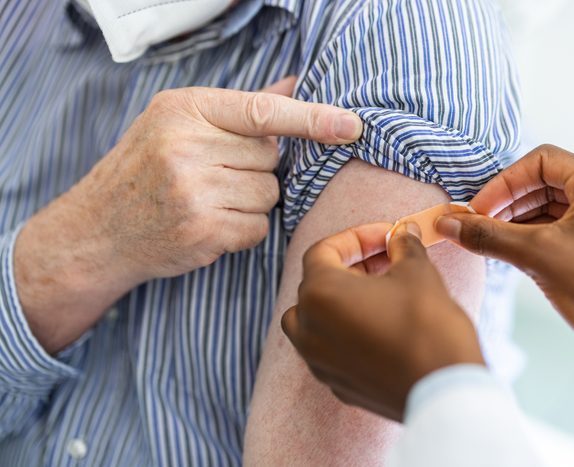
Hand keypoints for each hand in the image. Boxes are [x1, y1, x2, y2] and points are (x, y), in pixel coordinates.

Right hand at [14, 77, 363, 351]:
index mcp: (183, 110)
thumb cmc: (143, 170)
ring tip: (209, 200)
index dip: (313, 118)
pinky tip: (210, 224)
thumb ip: (239, 108)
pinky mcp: (203, 232)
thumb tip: (293, 85)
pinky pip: (258, 228)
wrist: (98, 230)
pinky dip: (243, 230)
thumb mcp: (177, 123)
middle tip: (215, 176)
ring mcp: (194, 192)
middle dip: (256, 169)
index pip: (264, 112)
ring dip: (251, 201)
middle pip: (271, 158)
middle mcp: (186, 147)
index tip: (351, 125)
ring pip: (269, 195)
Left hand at [281, 223, 483, 421]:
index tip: (386, 236)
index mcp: (319, 294)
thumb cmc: (427, 327)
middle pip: (316, 284)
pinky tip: (380, 326)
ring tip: (379, 293)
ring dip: (341, 300)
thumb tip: (403, 234)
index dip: (357, 237)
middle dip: (351, 266)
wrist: (443, 390)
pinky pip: (330, 348)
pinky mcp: (336, 384)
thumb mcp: (417, 272)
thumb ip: (403, 247)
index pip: (323, 251)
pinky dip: (346, 331)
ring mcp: (318, 361)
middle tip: (386, 260)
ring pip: (315, 319)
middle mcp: (308, 328)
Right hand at [436, 145, 573, 376]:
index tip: (479, 208)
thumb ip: (487, 235)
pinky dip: (535, 234)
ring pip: (553, 205)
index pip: (542, 161)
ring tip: (490, 238)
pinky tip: (511, 249)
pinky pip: (563, 226)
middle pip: (546, 182)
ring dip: (518, 219)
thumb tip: (448, 224)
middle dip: (508, 202)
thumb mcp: (535, 256)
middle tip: (479, 223)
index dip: (504, 183)